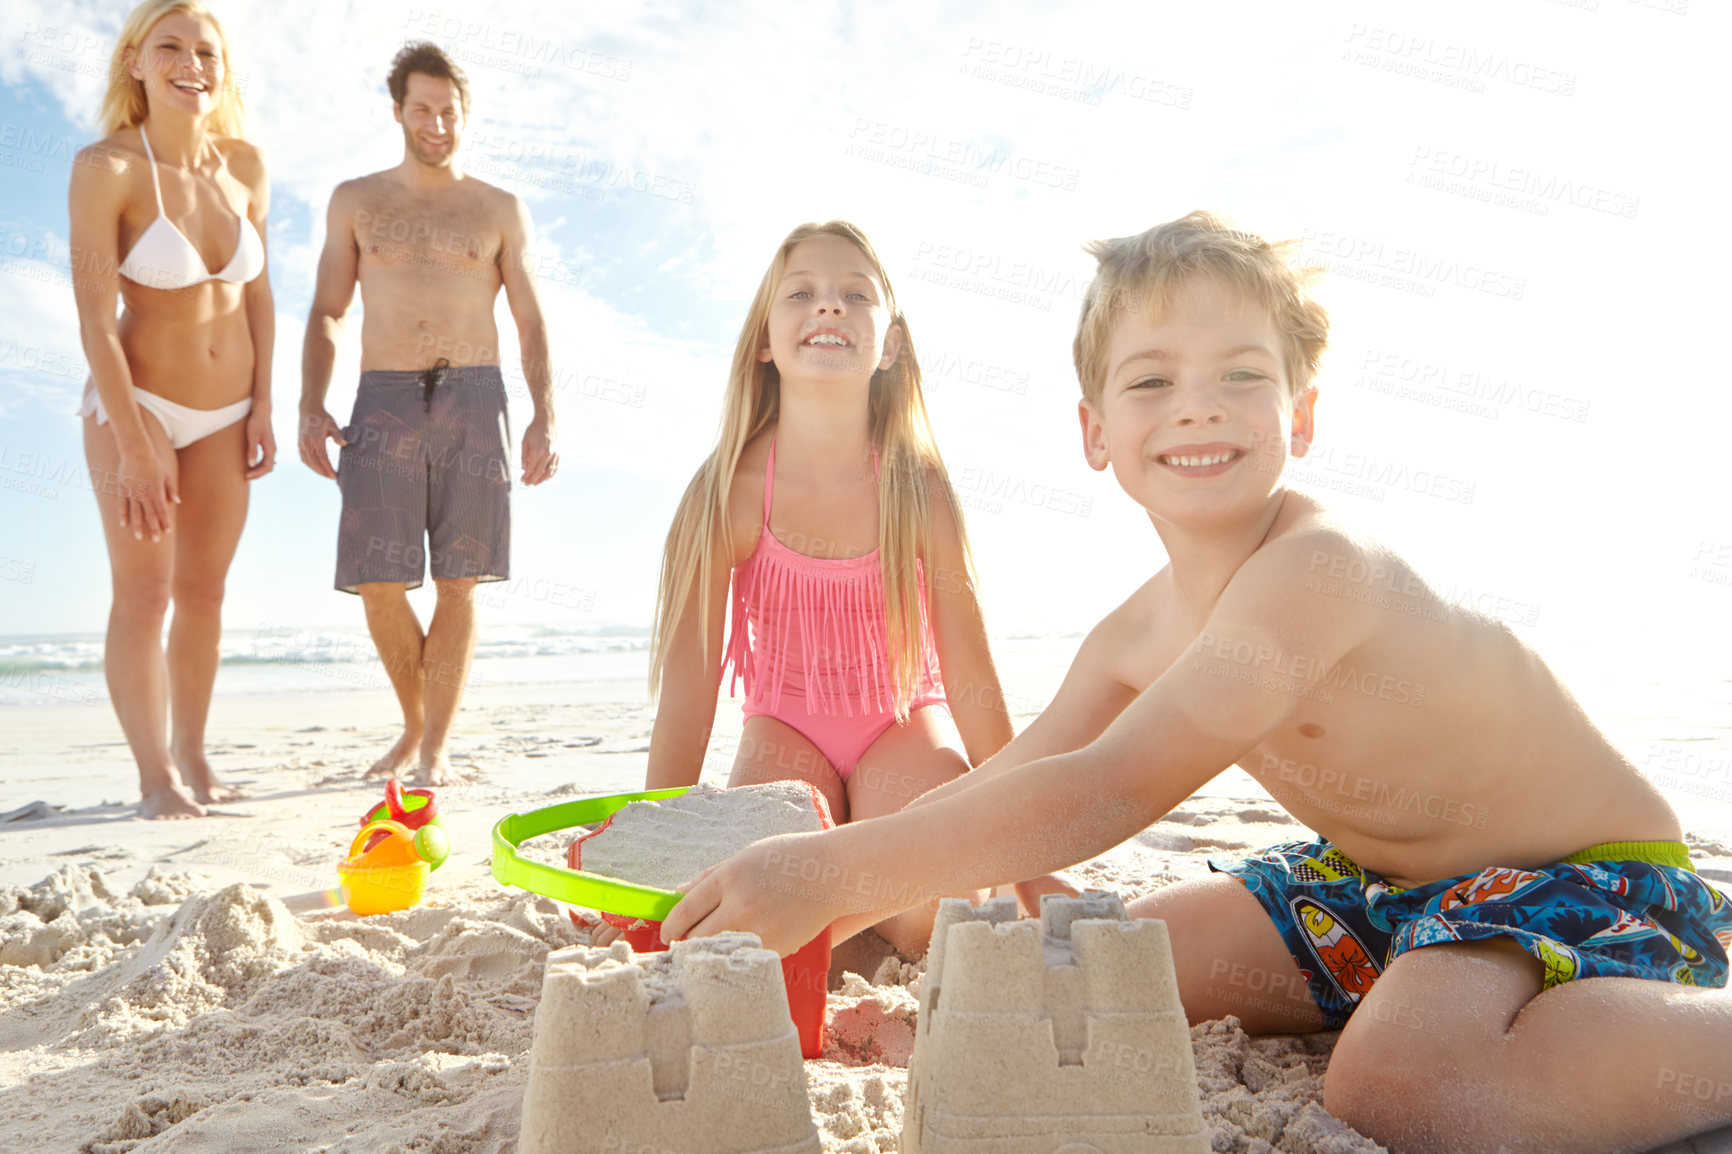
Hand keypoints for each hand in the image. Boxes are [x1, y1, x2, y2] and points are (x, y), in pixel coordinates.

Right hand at [115, 445, 176, 542]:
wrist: (136, 452)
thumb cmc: (154, 464)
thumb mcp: (167, 475)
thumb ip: (172, 489)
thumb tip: (177, 502)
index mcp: (157, 492)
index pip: (162, 510)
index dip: (165, 521)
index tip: (168, 532)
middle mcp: (144, 494)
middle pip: (150, 515)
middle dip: (153, 528)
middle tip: (156, 540)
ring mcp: (132, 493)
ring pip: (135, 513)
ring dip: (137, 526)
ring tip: (138, 537)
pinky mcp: (122, 490)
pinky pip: (122, 505)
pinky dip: (122, 515)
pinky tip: (123, 525)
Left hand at [244, 406, 275, 480]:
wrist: (261, 412)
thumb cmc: (256, 423)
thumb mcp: (252, 437)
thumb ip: (252, 451)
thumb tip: (250, 464)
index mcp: (271, 449)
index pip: (267, 467)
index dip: (258, 473)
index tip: (247, 475)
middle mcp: (273, 450)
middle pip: (268, 468)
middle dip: (258, 474)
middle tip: (246, 477)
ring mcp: (271, 448)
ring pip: (267, 464)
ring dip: (258, 470)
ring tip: (248, 473)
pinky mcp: (267, 446)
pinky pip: (265, 459)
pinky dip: (259, 465)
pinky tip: (251, 465)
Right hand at [298, 408, 346, 479]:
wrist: (308, 409)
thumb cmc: (323, 417)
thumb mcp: (333, 425)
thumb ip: (338, 435)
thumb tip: (344, 444)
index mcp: (316, 439)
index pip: (323, 459)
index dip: (329, 469)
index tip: (335, 476)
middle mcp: (307, 443)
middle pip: (315, 463)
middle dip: (323, 473)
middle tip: (332, 478)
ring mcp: (301, 444)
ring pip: (308, 462)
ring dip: (316, 470)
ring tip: (325, 475)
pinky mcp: (299, 443)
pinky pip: (303, 458)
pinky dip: (310, 465)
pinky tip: (316, 468)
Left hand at [521, 413, 556, 485]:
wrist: (547, 422)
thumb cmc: (533, 431)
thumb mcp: (524, 442)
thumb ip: (524, 456)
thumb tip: (524, 468)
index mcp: (536, 452)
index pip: (530, 469)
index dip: (526, 476)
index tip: (522, 480)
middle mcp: (546, 455)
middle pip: (539, 473)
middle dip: (532, 480)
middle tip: (527, 483)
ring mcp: (554, 455)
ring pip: (548, 473)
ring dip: (542, 480)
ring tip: (536, 483)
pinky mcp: (558, 454)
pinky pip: (555, 468)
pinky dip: (550, 474)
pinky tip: (545, 477)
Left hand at [658, 831, 842, 956]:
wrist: (832, 873)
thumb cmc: (787, 859)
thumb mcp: (744, 857)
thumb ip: (709, 877)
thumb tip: (677, 894)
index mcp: (728, 878)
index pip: (683, 911)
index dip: (669, 927)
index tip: (668, 934)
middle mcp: (740, 905)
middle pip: (695, 938)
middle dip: (686, 943)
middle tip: (687, 943)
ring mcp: (759, 928)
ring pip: (718, 953)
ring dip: (709, 953)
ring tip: (712, 947)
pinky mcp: (776, 947)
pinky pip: (743, 958)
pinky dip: (737, 956)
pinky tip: (740, 948)